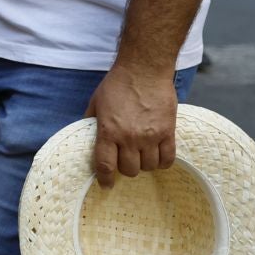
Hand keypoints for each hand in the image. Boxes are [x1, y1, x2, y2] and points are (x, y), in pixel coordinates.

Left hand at [83, 64, 177, 187]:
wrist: (144, 69)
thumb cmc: (117, 84)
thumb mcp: (96, 102)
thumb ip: (91, 122)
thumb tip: (86, 136)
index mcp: (109, 131)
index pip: (105, 165)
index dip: (104, 179)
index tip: (106, 185)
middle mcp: (129, 137)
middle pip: (129, 170)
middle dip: (125, 169)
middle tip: (126, 161)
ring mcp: (150, 136)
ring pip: (149, 167)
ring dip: (144, 165)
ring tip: (141, 156)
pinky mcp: (168, 132)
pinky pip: (168, 158)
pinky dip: (163, 162)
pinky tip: (158, 157)